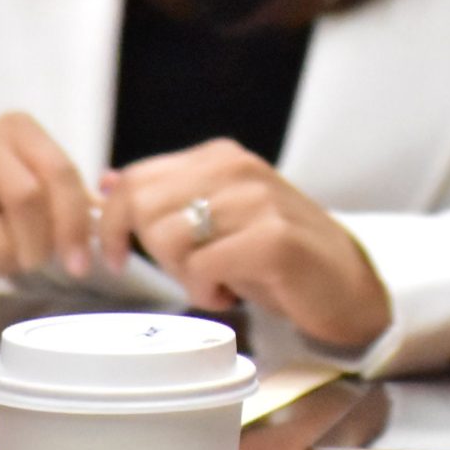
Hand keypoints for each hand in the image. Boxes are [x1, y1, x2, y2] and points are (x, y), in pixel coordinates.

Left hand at [97, 138, 391, 348]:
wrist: (344, 286)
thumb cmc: (275, 258)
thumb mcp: (215, 220)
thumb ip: (165, 199)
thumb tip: (106, 183)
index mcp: (220, 157)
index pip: (135, 178)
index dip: (114, 224)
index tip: (118, 257)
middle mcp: (238, 168)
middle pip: (144, 208)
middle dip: (153, 254)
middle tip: (191, 272)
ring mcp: (258, 200)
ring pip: (169, 238)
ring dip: (184, 275)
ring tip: (217, 280)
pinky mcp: (273, 239)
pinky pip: (203, 267)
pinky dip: (208, 291)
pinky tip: (232, 292)